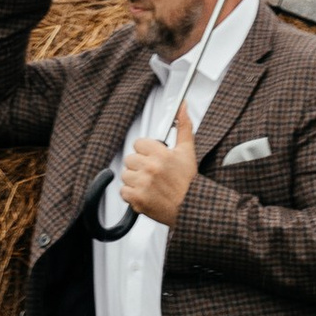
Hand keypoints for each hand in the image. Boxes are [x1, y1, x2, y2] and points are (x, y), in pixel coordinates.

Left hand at [115, 102, 197, 222]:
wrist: (192, 208)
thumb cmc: (189, 182)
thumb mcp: (188, 151)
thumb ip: (184, 126)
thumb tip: (182, 106)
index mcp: (160, 154)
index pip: (138, 144)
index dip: (146, 151)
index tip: (153, 158)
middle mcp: (150, 168)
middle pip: (130, 159)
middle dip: (139, 166)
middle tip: (152, 173)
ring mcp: (142, 184)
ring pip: (125, 175)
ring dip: (134, 180)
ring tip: (149, 184)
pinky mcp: (138, 200)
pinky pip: (124, 192)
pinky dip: (131, 195)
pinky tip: (144, 194)